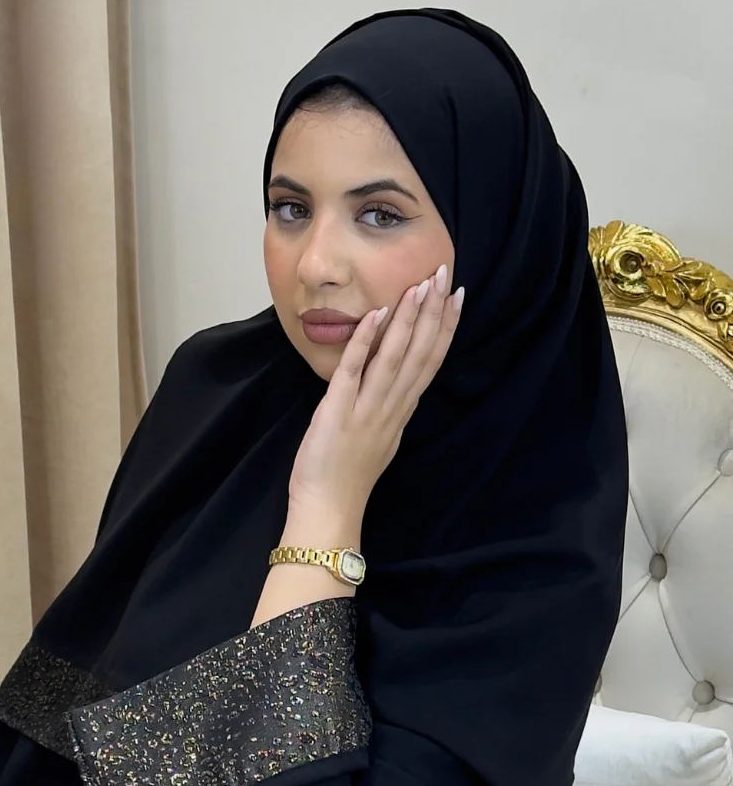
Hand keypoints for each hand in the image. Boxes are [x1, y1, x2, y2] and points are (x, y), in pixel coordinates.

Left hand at [287, 265, 463, 531]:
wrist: (328, 511)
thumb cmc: (345, 478)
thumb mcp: (377, 438)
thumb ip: (387, 407)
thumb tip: (393, 379)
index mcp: (400, 413)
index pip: (430, 362)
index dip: (446, 327)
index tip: (458, 296)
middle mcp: (390, 408)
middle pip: (420, 354)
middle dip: (434, 312)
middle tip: (445, 274)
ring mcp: (366, 410)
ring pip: (395, 359)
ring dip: (408, 320)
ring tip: (420, 285)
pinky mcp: (338, 412)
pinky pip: (354, 371)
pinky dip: (366, 342)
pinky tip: (376, 314)